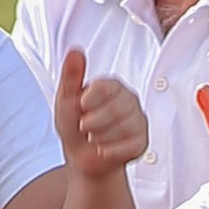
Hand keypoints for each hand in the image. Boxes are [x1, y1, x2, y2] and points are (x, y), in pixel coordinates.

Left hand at [55, 46, 147, 179]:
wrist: (81, 157)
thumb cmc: (74, 126)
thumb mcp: (66, 100)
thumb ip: (71, 76)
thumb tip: (75, 51)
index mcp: (111, 86)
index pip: (105, 87)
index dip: (88, 102)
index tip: (81, 108)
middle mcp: (129, 100)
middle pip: (116, 109)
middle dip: (93, 123)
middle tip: (84, 127)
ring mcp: (138, 120)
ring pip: (124, 128)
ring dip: (100, 138)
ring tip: (95, 138)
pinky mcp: (142, 141)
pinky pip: (130, 146)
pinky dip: (110, 151)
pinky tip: (103, 149)